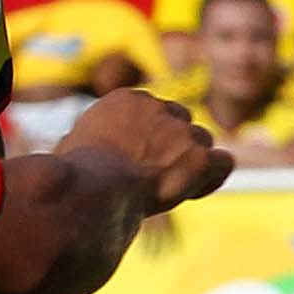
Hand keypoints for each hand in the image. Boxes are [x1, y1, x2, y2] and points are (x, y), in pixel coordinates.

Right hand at [65, 87, 233, 210]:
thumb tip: (80, 145)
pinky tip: (191, 192)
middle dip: (172, 148)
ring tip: (166, 189)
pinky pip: (222, 163)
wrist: (89, 189)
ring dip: (190, 163)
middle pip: (180, 123)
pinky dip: (212, 177)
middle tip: (152, 178)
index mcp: (126, 100)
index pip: (153, 112)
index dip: (148, 139)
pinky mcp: (198, 156)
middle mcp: (158, 107)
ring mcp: (182, 130)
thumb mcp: (72, 146)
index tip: (134, 162)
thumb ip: (91, 139)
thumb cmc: (72, 176)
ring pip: (202, 142)